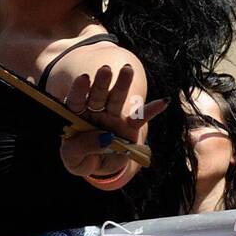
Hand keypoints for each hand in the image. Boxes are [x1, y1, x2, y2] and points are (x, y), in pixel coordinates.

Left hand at [59, 62, 166, 179]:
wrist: (97, 166)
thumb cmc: (79, 159)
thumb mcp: (71, 159)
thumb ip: (80, 147)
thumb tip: (104, 138)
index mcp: (76, 115)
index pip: (76, 101)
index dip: (79, 90)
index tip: (83, 79)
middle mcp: (95, 112)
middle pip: (98, 94)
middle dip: (101, 82)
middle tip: (105, 69)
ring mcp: (113, 118)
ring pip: (117, 99)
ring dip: (123, 85)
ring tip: (128, 69)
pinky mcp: (129, 127)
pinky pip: (141, 117)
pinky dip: (152, 110)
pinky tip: (164, 101)